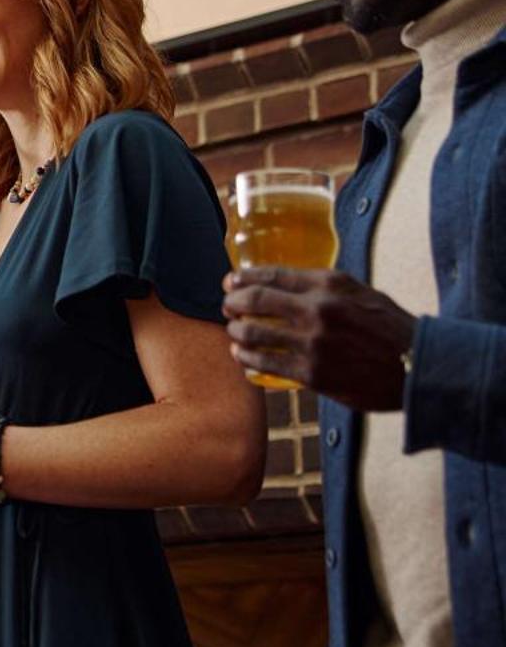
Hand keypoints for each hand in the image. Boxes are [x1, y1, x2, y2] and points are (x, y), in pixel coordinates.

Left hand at [221, 268, 414, 409]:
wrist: (419, 367)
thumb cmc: (391, 329)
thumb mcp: (361, 293)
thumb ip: (325, 287)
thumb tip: (285, 284)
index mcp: (330, 285)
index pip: (273, 274)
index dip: (244, 277)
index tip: (230, 281)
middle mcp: (318, 310)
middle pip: (255, 300)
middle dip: (232, 302)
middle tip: (227, 306)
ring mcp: (313, 343)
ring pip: (254, 333)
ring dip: (236, 331)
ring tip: (234, 332)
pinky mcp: (312, 373)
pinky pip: (267, 364)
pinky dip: (248, 359)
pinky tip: (243, 357)